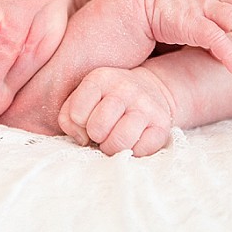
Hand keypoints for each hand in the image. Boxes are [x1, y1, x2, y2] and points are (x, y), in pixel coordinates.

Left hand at [58, 66, 174, 156]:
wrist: (149, 89)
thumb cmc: (106, 100)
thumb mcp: (82, 98)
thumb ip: (68, 117)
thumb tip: (82, 139)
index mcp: (100, 78)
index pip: (77, 112)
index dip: (79, 122)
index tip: (87, 119)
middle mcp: (125, 88)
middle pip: (98, 128)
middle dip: (96, 136)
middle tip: (102, 132)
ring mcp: (146, 106)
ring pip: (120, 141)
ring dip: (112, 147)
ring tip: (113, 140)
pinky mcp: (162, 124)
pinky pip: (141, 150)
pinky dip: (133, 152)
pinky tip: (132, 141)